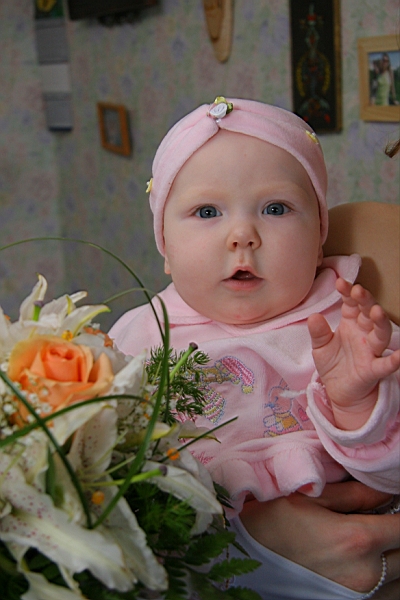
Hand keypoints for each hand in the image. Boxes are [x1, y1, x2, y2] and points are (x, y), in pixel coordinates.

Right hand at [240, 481, 399, 595]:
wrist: (246, 560)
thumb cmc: (274, 522)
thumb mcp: (311, 497)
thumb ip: (354, 493)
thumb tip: (385, 489)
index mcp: (357, 539)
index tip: (393, 500)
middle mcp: (367, 573)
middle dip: (396, 530)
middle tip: (381, 515)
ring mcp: (363, 596)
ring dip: (395, 553)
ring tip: (376, 537)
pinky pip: (390, 592)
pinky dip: (390, 576)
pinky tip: (371, 560)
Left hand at [308, 278, 399, 428]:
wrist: (339, 391)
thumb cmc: (333, 364)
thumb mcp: (320, 347)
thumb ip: (318, 333)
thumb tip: (313, 316)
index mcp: (350, 323)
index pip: (351, 304)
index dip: (347, 293)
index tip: (340, 283)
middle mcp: (364, 333)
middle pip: (367, 313)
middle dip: (364, 300)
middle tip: (358, 290)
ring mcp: (371, 350)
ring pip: (380, 333)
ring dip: (380, 322)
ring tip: (376, 311)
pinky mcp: (373, 369)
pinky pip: (385, 364)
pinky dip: (394, 360)